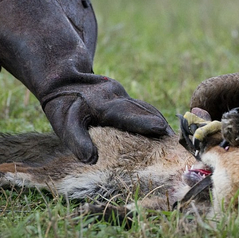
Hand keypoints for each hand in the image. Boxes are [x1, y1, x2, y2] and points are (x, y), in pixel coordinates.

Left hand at [43, 76, 172, 163]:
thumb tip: (92, 160)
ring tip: (171, 137)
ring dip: (158, 121)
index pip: (129, 115)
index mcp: (104, 105)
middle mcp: (117, 98)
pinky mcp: (122, 95)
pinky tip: (159, 127)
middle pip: (144, 111)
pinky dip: (151, 116)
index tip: (163, 131)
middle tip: (175, 142)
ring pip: (145, 107)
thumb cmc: (62, 105)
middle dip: (160, 126)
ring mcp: (121, 94)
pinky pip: (141, 106)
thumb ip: (78, 141)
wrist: (62, 77)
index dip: (147, 124)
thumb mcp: (64, 124)